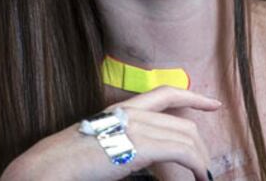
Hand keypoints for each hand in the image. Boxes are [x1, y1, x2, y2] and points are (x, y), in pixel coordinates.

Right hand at [0, 86, 219, 180]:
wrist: (51, 164)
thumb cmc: (71, 161)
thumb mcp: (101, 143)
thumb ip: (124, 142)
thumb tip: (143, 156)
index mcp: (121, 109)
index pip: (165, 93)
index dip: (194, 96)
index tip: (213, 104)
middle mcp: (132, 112)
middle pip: (183, 123)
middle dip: (201, 147)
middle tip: (205, 168)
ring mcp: (136, 126)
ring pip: (187, 137)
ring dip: (202, 160)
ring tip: (204, 177)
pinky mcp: (141, 144)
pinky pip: (184, 151)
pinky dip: (198, 165)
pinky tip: (199, 178)